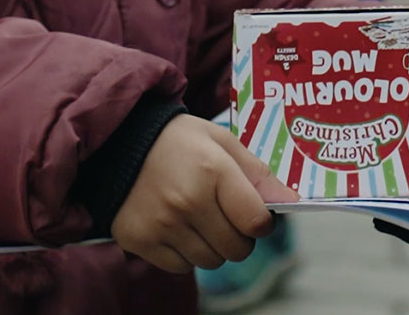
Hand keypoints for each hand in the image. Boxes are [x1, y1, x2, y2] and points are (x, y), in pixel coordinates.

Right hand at [109, 116, 293, 274]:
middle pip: (236, 248)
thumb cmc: (177, 142)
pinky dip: (185, 254)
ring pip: (210, 261)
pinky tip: (176, 227)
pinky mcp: (140, 240)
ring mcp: (161, 224)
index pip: (256, 222)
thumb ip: (257, 172)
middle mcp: (187, 201)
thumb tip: (290, 201)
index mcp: (212, 171)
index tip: (255, 216)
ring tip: (198, 219)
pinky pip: (181, 267)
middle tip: (226, 217)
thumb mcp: (220, 141)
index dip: (262, 223)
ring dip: (212, 247)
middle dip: (239, 237)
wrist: (117, 143)